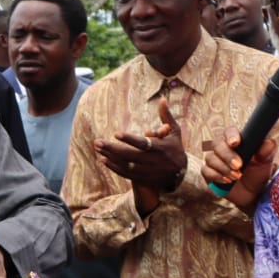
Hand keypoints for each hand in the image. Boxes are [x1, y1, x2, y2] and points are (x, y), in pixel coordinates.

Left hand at [95, 99, 186, 213]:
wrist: (181, 174)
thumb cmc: (175, 148)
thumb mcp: (175, 132)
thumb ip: (166, 116)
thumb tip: (162, 99)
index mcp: (160, 147)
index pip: (142, 144)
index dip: (129, 139)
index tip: (116, 133)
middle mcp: (152, 161)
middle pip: (129, 155)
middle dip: (112, 149)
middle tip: (97, 142)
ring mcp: (146, 171)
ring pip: (125, 165)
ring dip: (110, 157)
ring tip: (97, 148)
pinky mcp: (142, 178)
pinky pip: (125, 174)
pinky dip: (114, 167)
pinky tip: (103, 159)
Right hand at [201, 126, 276, 211]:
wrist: (251, 194)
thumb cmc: (257, 174)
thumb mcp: (265, 163)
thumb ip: (267, 152)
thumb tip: (270, 143)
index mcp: (236, 140)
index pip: (229, 131)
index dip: (231, 135)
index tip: (235, 143)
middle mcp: (223, 148)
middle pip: (217, 144)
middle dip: (227, 155)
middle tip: (238, 165)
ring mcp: (214, 160)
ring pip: (211, 158)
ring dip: (224, 168)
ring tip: (237, 177)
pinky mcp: (208, 172)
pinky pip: (206, 171)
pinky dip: (217, 176)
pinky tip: (227, 181)